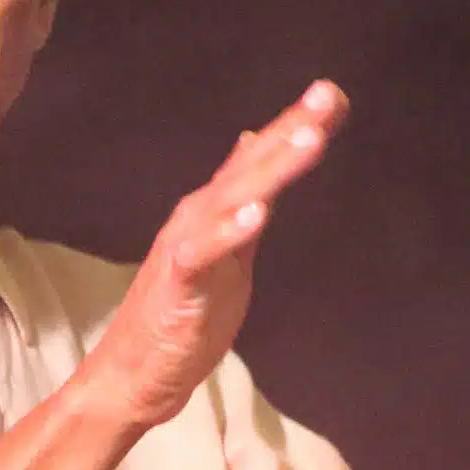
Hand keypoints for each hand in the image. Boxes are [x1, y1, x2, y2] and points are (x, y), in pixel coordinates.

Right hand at [77, 80, 349, 430]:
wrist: (133, 374)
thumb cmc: (183, 315)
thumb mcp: (230, 252)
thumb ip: (245, 201)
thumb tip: (257, 148)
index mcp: (215, 210)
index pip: (261, 159)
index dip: (297, 125)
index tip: (336, 94)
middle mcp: (199, 216)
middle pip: (252, 166)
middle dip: (292, 129)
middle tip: (329, 95)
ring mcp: (186, 247)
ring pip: (233, 198)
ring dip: (271, 168)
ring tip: (310, 138)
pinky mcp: (178, 284)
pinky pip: (204, 252)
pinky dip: (228, 231)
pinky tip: (257, 213)